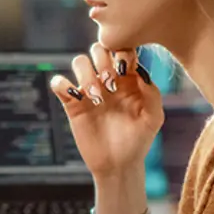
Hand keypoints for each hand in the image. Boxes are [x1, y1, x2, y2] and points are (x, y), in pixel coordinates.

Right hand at [48, 43, 163, 179]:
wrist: (119, 164)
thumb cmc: (139, 140)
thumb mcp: (154, 118)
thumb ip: (152, 93)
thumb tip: (140, 72)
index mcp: (128, 79)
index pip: (122, 50)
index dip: (122, 54)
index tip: (124, 71)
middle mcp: (107, 80)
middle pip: (98, 49)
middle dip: (103, 61)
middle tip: (110, 85)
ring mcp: (89, 90)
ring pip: (79, 62)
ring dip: (86, 74)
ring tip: (96, 98)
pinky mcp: (72, 104)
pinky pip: (59, 83)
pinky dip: (61, 84)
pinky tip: (76, 99)